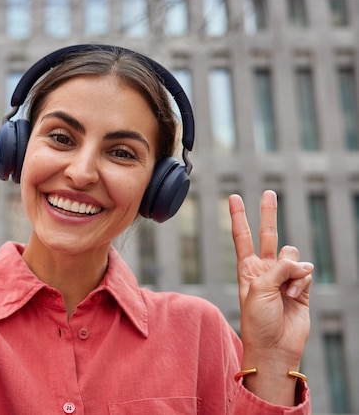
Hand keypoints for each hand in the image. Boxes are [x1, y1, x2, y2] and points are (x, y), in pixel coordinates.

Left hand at [229, 190, 311, 372]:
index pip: (242, 236)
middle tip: (269, 192)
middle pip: (267, 235)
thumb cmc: (258, 320)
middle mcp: (265, 269)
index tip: (233, 198)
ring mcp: (283, 277)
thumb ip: (278, 268)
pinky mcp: (300, 287)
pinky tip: (293, 297)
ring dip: (291, 270)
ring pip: (292, 255)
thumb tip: (301, 263)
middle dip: (268, 213)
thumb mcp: (259, 289)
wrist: (274, 346)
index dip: (238, 216)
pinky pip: (304, 271)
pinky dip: (300, 282)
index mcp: (247, 269)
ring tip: (284, 291)